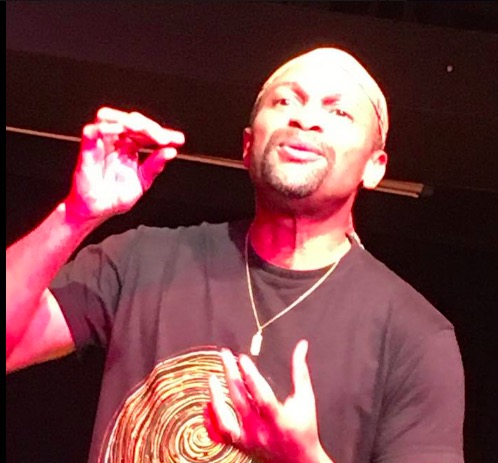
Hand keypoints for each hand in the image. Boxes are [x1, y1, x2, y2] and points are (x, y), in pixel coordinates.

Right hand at [65, 106, 184, 222]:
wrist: (98, 211)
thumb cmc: (117, 196)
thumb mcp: (142, 181)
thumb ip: (155, 166)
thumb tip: (171, 152)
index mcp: (131, 147)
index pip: (148, 133)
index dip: (163, 134)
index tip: (178, 140)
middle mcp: (117, 142)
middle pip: (133, 122)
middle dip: (150, 128)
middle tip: (162, 138)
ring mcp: (102, 143)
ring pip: (113, 119)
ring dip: (129, 122)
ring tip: (143, 129)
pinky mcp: (87, 149)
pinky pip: (93, 132)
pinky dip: (105, 128)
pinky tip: (120, 130)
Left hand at [207, 340, 330, 462]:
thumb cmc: (304, 428)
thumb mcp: (306, 399)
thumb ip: (301, 372)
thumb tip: (301, 345)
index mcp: (280, 420)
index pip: (262, 396)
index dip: (251, 376)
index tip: (242, 358)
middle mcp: (262, 432)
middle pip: (240, 401)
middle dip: (231, 375)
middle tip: (224, 355)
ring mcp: (249, 441)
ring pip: (225, 419)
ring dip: (217, 397)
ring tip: (212, 377)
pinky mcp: (240, 447)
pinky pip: (221, 432)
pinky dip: (212, 418)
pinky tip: (209, 401)